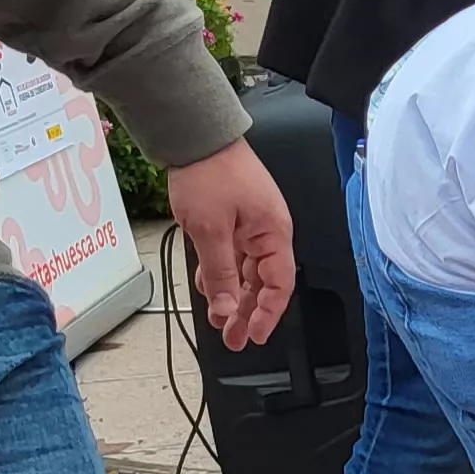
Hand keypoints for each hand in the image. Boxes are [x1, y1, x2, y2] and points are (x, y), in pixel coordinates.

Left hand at [164, 138, 293, 349]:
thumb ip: (220, 274)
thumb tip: (228, 310)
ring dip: (233, 296)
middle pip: (263, 283)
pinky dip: (221, 274)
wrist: (194, 134)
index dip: (268, 314)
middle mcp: (268, 232)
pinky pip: (233, 255)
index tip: (254, 335)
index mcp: (273, 234)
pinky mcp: (235, 219)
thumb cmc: (209, 172)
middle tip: (234, 339)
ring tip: (219, 319)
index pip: (279, 285)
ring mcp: (251, 225)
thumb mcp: (210, 231)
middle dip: (248, 313)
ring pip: (246, 271)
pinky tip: (209, 288)